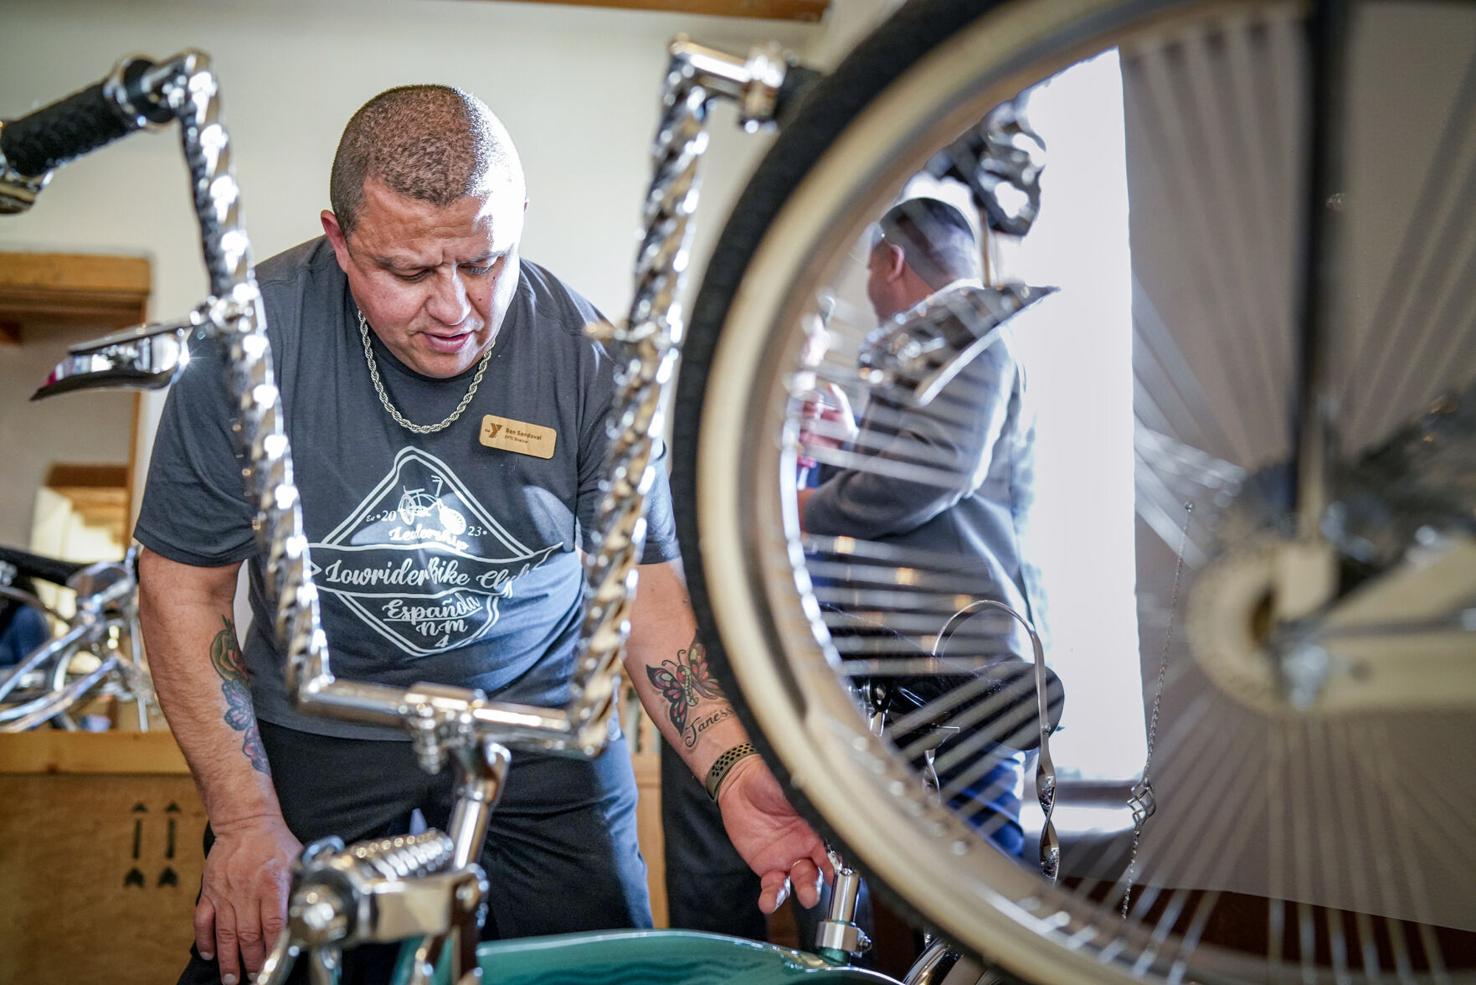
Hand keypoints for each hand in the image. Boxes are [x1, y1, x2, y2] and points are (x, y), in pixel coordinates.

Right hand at [196, 813, 300, 984]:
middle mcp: (247, 891)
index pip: (274, 925)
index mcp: (272, 884)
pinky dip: (204, 940)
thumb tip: (309, 911)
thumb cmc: (274, 841)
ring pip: (225, 934)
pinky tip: (208, 954)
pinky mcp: (209, 891)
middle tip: (254, 977)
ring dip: (228, 959)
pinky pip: (203, 921)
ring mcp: (225, 893)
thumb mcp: (297, 860)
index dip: (273, 948)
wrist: (244, 822)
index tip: (274, 964)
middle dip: (252, 961)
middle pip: (249, 935)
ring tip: (232, 978)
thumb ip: (300, 887)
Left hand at [716, 756, 832, 912]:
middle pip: (826, 867)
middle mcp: (810, 845)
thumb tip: (830, 794)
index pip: (838, 844)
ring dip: (807, 891)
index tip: (846, 865)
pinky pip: (774, 887)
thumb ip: (809, 794)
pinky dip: (773, 897)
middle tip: (829, 879)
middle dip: (829, 879)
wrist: (739, 783)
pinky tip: (768, 902)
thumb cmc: (768, 777)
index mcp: (820, 824)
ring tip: (806, 897)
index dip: (844, 856)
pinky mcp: (769, 867)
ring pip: (804, 881)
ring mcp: (790, 858)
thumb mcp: (791, 782)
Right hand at [797, 382, 856, 468]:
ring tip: (816, 418)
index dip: (809, 396)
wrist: (847, 442)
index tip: (819, 400)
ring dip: (805, 417)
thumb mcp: (843, 408)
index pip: (803, 396)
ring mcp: (803, 426)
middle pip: (797, 406)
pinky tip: (811, 430)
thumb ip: (838, 396)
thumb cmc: (845, 424)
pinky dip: (803, 431)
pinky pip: (797, 433)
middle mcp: (806, 414)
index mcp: (813, 405)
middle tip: (818, 410)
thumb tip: (829, 385)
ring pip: (796, 418)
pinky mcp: (802, 439)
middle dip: (807, 407)